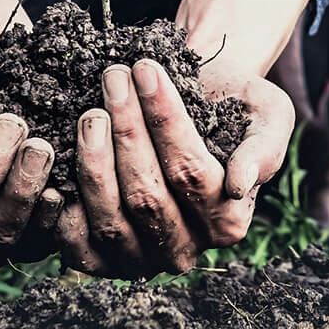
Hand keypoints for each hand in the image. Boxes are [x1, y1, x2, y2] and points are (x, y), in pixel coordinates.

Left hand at [56, 0, 308, 275]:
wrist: (195, 103)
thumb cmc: (233, 104)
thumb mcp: (269, 113)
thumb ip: (266, 147)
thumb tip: (238, 183)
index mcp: (230, 222)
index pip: (191, 172)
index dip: (165, 120)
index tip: (146, 68)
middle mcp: (187, 250)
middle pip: (148, 195)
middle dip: (127, 130)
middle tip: (112, 76)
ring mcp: (142, 259)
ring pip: (113, 216)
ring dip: (94, 158)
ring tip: (90, 109)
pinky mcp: (102, 260)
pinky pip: (78, 242)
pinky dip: (64, 204)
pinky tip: (59, 160)